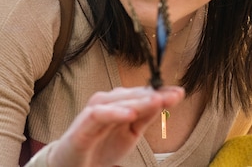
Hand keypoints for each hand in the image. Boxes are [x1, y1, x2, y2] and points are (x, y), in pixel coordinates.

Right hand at [46, 85, 184, 166]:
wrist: (71, 166)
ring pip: (117, 101)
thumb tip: (166, 100)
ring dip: (138, 100)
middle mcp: (105, 103)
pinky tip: (130, 113)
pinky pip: (98, 115)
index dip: (160, 92)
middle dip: (154, 94)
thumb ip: (145, 117)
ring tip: (157, 100)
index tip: (180, 92)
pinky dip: (114, 112)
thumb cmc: (100, 147)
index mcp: (117, 104)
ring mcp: (93, 112)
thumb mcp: (130, 134)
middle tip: (175, 95)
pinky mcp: (82, 126)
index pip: (141, 94)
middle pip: (132, 95)